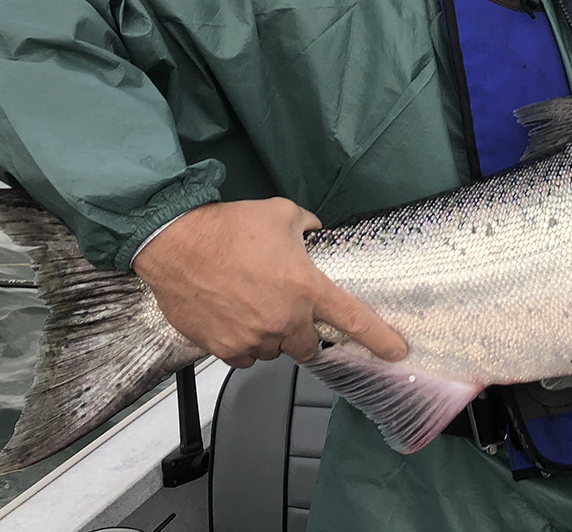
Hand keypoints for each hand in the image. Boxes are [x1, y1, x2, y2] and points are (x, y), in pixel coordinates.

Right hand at [132, 197, 406, 367]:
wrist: (175, 244)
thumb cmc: (229, 227)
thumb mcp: (282, 214)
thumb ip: (309, 227)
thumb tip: (316, 233)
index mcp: (306, 289)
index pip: (354, 321)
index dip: (379, 340)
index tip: (396, 353)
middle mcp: (283, 320)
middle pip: (310, 346)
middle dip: (305, 332)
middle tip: (288, 309)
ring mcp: (253, 338)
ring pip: (276, 351)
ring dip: (273, 336)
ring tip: (254, 306)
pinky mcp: (224, 348)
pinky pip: (246, 357)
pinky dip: (246, 344)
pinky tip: (236, 319)